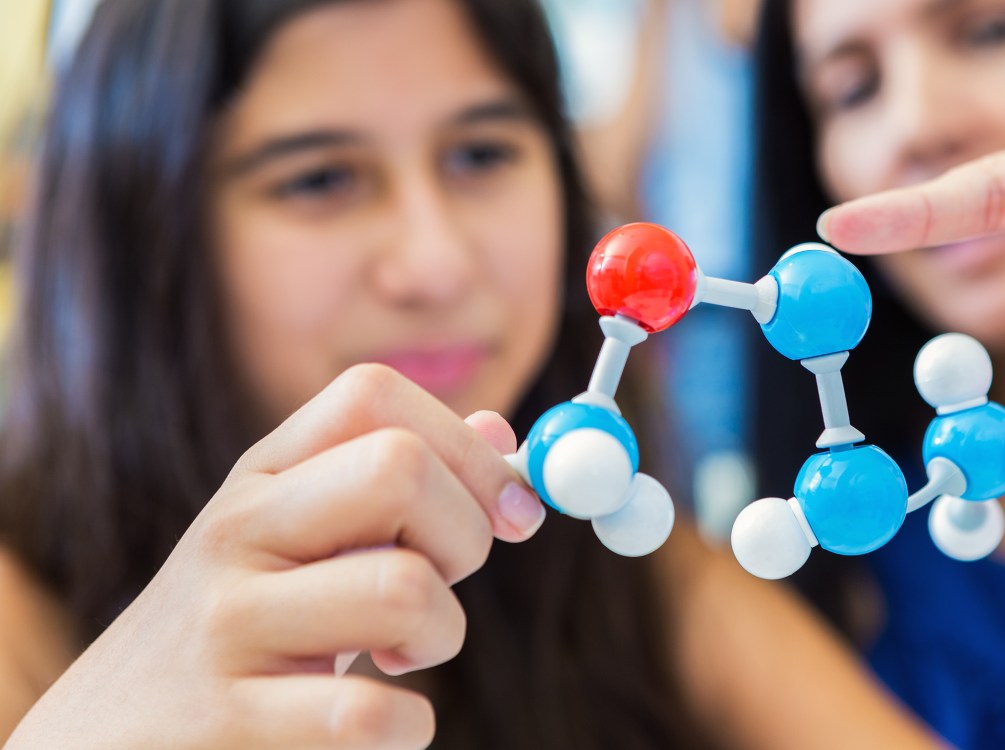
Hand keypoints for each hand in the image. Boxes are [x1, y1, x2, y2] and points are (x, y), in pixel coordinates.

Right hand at [5, 364, 544, 749]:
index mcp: (262, 475)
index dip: (467, 447)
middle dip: (466, 534)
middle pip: (399, 470)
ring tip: (403, 657)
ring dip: (442, 636)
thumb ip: (390, 484)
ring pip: (403, 592)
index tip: (513, 512)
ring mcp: (227, 625)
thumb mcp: (300, 537)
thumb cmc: (239, 628)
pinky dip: (408, 729)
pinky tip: (377, 724)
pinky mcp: (228, 722)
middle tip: (445, 585)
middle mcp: (238, 532)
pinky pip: (372, 715)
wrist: (108, 739)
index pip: (373, 394)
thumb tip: (499, 435)